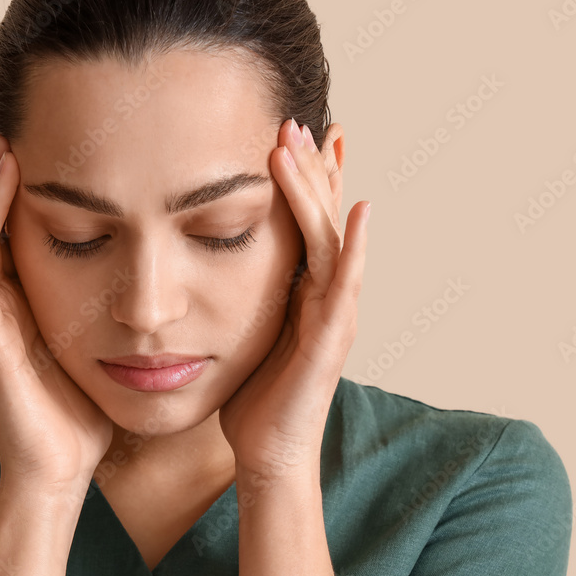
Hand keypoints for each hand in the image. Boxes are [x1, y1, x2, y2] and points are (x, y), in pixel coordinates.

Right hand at [0, 130, 112, 496]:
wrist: (60, 469)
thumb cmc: (83, 413)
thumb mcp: (101, 348)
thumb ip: (113, 312)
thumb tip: (155, 279)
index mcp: (33, 300)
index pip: (26, 227)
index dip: (29, 185)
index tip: (48, 138)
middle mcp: (5, 303)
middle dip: (2, 174)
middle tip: (11, 123)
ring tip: (2, 146)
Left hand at [218, 119, 368, 479]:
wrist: (267, 454)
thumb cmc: (254, 398)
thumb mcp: (246, 333)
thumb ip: (246, 297)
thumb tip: (215, 266)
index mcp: (304, 293)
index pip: (308, 225)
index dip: (305, 181)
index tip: (291, 137)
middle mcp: (327, 297)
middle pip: (324, 221)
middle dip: (313, 170)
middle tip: (298, 121)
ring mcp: (335, 317)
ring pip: (334, 241)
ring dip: (323, 191)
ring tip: (311, 144)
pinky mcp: (330, 342)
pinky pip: (345, 288)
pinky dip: (356, 248)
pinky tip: (360, 211)